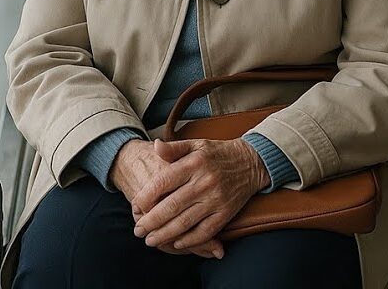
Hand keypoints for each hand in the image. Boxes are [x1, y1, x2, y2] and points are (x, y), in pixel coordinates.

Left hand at [131, 138, 269, 258]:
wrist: (252, 161)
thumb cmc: (218, 153)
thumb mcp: (197, 144)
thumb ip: (174, 148)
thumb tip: (154, 146)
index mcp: (194, 164)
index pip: (163, 182)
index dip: (146, 197)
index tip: (135, 205)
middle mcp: (204, 182)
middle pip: (171, 206)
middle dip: (151, 221)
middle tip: (138, 230)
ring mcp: (216, 199)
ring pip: (185, 222)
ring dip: (165, 234)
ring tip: (150, 240)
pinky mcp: (226, 212)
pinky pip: (205, 231)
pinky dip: (189, 240)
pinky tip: (177, 243)